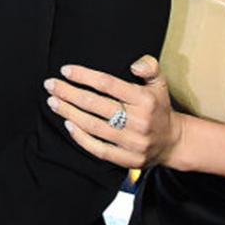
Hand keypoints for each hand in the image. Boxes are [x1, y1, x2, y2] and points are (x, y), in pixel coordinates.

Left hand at [44, 55, 183, 168]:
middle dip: (68, 93)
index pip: (108, 84)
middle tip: (50, 85)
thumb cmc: (159, 108)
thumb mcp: (160, 84)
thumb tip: (135, 64)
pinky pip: (99, 149)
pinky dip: (81, 138)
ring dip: (69, 112)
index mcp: (145, 100)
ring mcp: (133, 142)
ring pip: (93, 126)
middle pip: (96, 105)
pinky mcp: (128, 159)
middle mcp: (139, 121)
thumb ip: (150, 67)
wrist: (174, 142)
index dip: (84, 76)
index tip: (65, 70)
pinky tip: (68, 124)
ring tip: (53, 102)